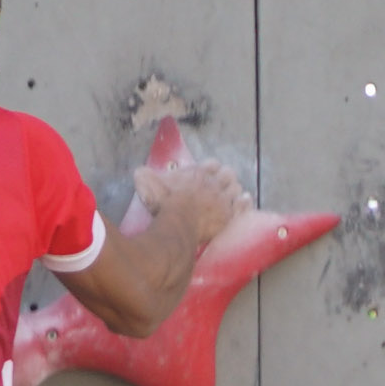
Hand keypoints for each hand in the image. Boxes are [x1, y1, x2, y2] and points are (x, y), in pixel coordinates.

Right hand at [125, 139, 245, 247]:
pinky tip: (245, 200)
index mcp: (198, 173)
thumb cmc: (165, 203)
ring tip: (232, 193)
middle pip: (227, 174)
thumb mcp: (149, 185)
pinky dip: (244, 202)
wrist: (179, 221)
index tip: (210, 171)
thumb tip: (138, 172)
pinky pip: (242, 205)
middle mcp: (213, 183)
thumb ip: (145, 176)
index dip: (212, 167)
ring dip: (234, 190)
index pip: (211, 164)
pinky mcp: (228, 215)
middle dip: (226, 177)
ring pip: (236, 188)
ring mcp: (223, 199)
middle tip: (222, 183)